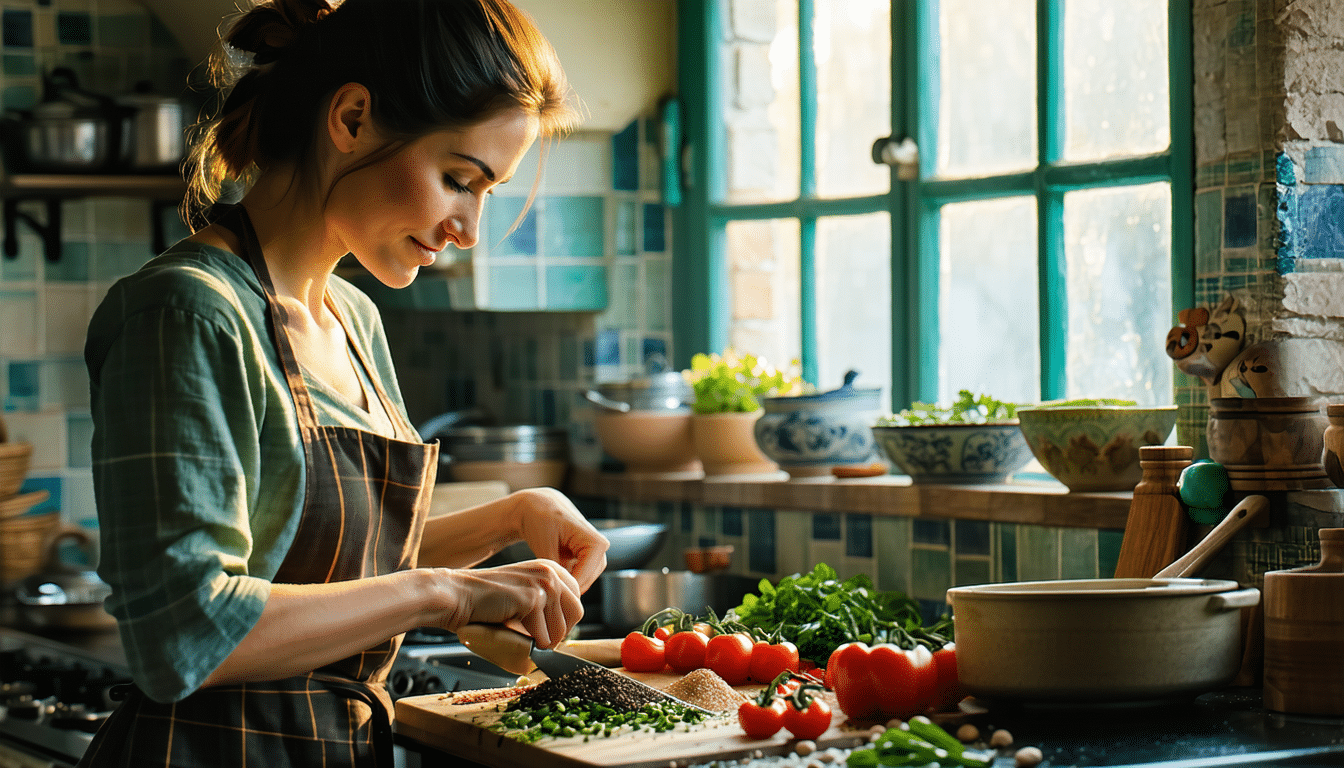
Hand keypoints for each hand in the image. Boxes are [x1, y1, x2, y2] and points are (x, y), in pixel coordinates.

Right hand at [433, 559, 583, 647]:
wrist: (456, 596)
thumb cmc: (485, 602)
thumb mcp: (523, 597)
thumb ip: (546, 608)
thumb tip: (563, 634)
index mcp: (550, 569)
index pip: (576, 603)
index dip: (563, 623)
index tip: (546, 631)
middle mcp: (550, 572)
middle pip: (576, 614)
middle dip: (558, 633)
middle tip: (535, 639)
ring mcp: (543, 583)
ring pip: (561, 630)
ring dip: (541, 641)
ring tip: (518, 632)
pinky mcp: (532, 599)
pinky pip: (543, 637)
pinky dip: (527, 645)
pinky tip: (509, 630)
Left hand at [511, 488, 609, 592]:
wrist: (537, 505)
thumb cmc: (539, 519)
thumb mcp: (544, 545)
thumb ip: (556, 569)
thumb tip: (560, 589)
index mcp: (594, 540)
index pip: (587, 573)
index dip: (571, 585)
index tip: (553, 592)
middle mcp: (599, 545)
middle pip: (589, 578)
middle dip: (570, 586)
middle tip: (550, 593)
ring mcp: (594, 550)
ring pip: (586, 577)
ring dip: (569, 582)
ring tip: (550, 583)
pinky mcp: (586, 553)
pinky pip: (581, 572)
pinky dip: (568, 576)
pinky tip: (553, 577)